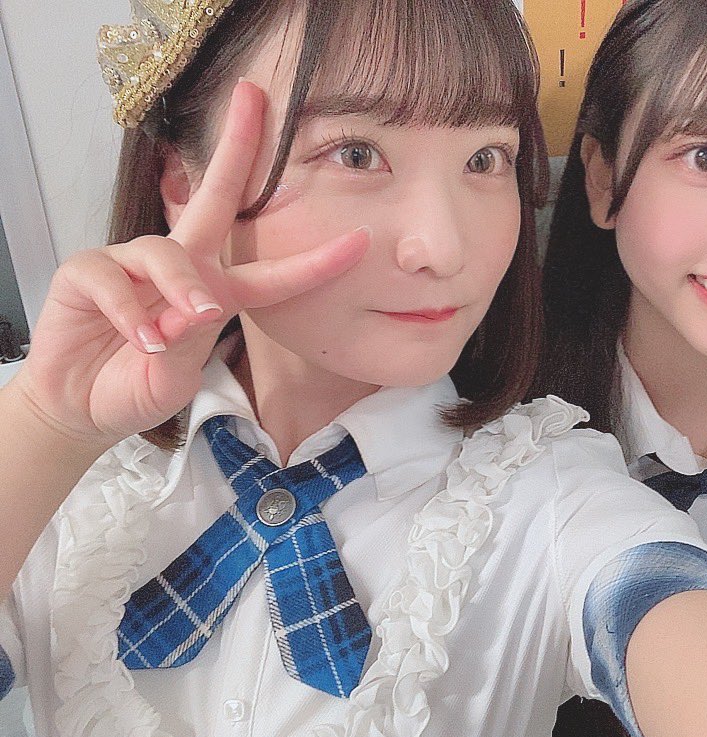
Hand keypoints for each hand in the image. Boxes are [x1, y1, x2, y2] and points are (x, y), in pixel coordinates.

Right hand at [10, 81, 368, 448]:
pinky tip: (138, 340)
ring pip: (165, 252)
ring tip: (174, 333)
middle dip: (236, 147)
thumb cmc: (137, 385)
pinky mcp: (86, 271)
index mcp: (217, 292)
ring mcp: (131, 262)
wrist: (81, 405)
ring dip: (180, 288)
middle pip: (212, 197)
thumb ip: (187, 343)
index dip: (317, 261)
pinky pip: (112, 277)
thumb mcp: (175, 375)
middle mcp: (180, 266)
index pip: (275, 273)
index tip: (361, 241)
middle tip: (252, 97)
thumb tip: (194, 307)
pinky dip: (128, 312)